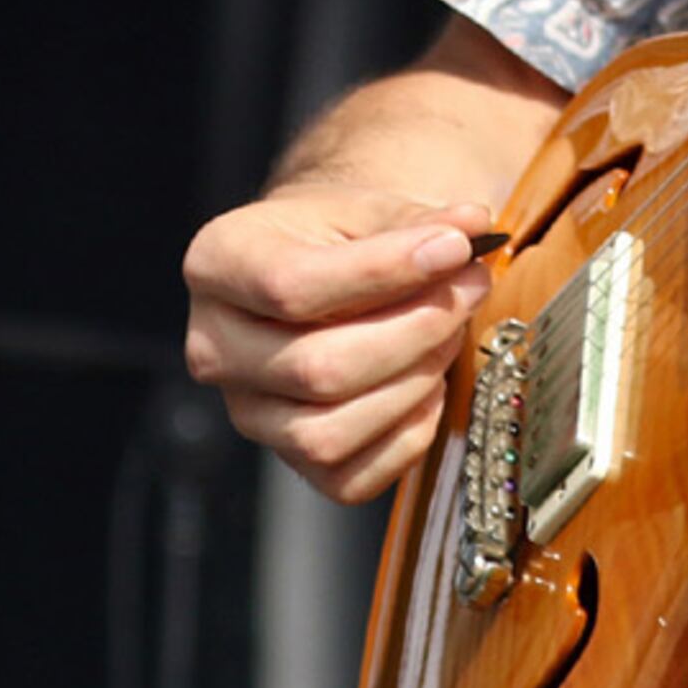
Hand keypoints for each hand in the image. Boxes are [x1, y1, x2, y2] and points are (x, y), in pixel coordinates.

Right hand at [182, 171, 493, 503]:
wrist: (323, 270)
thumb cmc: (342, 237)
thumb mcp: (370, 209)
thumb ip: (418, 220)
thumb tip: (472, 226)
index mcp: (219, 264)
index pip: (291, 286)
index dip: (384, 271)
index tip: (456, 248)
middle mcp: (214, 346)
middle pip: (316, 369)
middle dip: (416, 330)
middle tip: (470, 289)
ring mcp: (247, 412)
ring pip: (327, 434)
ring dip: (412, 384)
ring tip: (449, 334)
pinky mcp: (288, 459)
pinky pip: (350, 478)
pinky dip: (407, 435)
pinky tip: (430, 385)